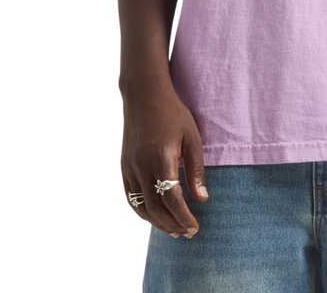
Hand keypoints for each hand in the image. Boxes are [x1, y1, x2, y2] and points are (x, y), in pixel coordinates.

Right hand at [121, 79, 208, 237]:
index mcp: (160, 158)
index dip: (183, 217)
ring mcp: (130, 167)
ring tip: (174, 230)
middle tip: (188, 233)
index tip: (195, 227)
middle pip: (155, 208)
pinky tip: (155, 216)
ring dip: (157, 223)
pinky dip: (143, 212)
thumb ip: (196, 169)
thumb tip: (202, 199)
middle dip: (172, 225)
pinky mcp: (124, 166)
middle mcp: (141, 166)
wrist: (144, 94)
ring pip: (141, 207)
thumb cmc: (172, 113)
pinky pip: (131, 197)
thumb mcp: (192, 137)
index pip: (171, 198)